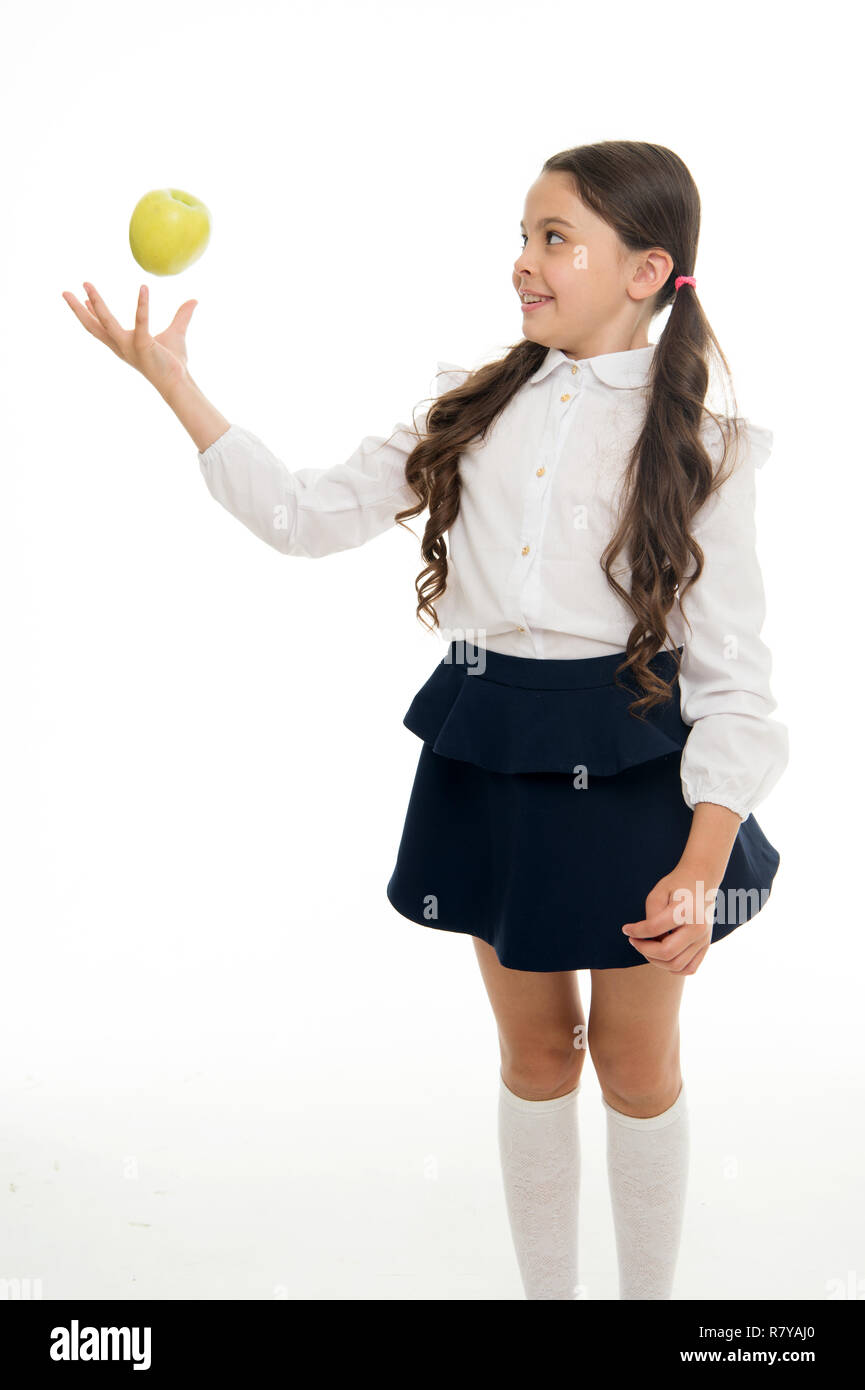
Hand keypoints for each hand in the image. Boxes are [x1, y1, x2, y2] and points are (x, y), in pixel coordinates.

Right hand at [62, 281, 196, 393]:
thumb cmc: (174, 363)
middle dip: (78, 309)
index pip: (101, 328)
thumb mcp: (176, 333)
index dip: (91, 313)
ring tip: (86, 285)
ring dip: (96, 303)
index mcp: (123, 344)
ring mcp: (130, 347)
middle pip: (93, 327)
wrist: (179, 383)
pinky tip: (144, 288)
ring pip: (106, 322)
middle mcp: (122, 346)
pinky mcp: (144, 346)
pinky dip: (142, 305)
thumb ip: (182, 316)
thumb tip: (194, 301)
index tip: (83, 298)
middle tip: (65, 291)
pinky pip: (141, 322)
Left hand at [621, 861, 719, 974]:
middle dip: (644, 950)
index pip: (655, 929)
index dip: (635, 931)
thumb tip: (647, 940)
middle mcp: (699, 928)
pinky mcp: (706, 946)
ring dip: (656, 961)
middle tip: (634, 941)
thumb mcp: (658, 893)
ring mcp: (704, 939)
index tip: (626, 929)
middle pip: (666, 953)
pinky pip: (689, 969)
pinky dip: (672, 968)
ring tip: (646, 948)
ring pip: (676, 966)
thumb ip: (651, 917)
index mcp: (687, 911)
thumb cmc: (676, 886)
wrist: (701, 881)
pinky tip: (661, 956)